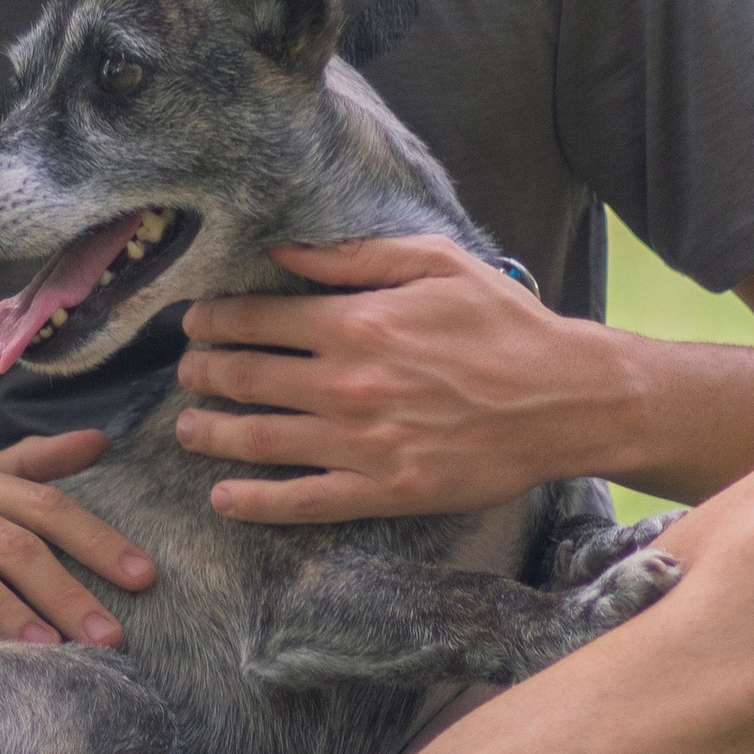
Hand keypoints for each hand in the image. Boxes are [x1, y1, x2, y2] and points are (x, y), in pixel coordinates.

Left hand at [176, 238, 612, 525]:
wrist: (566, 401)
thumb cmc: (506, 326)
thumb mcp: (436, 265)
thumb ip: (353, 258)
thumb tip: (283, 251)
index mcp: (357, 324)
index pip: (258, 320)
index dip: (215, 320)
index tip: (195, 322)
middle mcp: (347, 385)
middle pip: (246, 379)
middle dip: (203, 374)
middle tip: (188, 372)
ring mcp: (361, 442)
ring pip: (259, 440)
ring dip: (210, 433)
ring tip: (186, 428)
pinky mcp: (383, 490)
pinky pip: (302, 500)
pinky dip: (254, 502)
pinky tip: (224, 498)